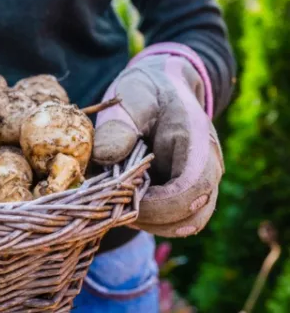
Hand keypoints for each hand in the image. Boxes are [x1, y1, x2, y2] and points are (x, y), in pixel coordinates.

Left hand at [92, 43, 224, 236]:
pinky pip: (172, 221)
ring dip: (147, 221)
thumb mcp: (131, 97)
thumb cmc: (147, 91)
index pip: (192, 189)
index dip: (157, 203)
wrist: (164, 87)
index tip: (124, 191)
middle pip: (190, 217)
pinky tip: (124, 198)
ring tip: (118, 196)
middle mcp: (207, 169)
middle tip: (114, 196)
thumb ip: (119, 124)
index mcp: (197, 143)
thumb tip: (105, 156)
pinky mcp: (186, 195)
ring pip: (182, 225)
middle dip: (147, 215)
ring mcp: (200, 185)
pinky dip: (146, 218)